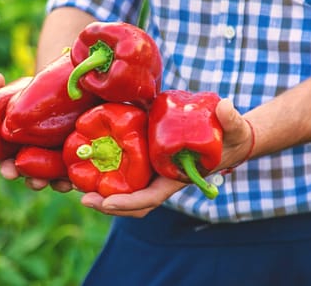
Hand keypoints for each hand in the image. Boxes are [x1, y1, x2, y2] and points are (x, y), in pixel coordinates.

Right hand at [0, 73, 73, 191]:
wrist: (61, 103)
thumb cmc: (27, 99)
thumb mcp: (11, 90)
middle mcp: (17, 161)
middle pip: (9, 169)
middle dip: (8, 171)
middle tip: (8, 171)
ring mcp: (40, 168)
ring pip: (36, 180)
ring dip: (35, 182)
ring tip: (38, 182)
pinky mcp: (64, 169)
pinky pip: (63, 180)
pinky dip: (65, 183)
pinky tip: (69, 183)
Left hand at [80, 98, 253, 217]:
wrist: (229, 138)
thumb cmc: (232, 136)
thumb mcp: (234, 128)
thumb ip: (230, 119)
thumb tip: (226, 105)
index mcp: (177, 179)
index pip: (151, 197)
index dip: (129, 203)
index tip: (107, 202)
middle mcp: (162, 179)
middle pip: (133, 201)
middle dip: (108, 204)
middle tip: (83, 198)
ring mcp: (154, 172)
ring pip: (126, 190)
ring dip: (103, 192)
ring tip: (77, 186)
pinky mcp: (149, 160)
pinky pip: (126, 172)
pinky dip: (108, 172)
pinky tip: (89, 163)